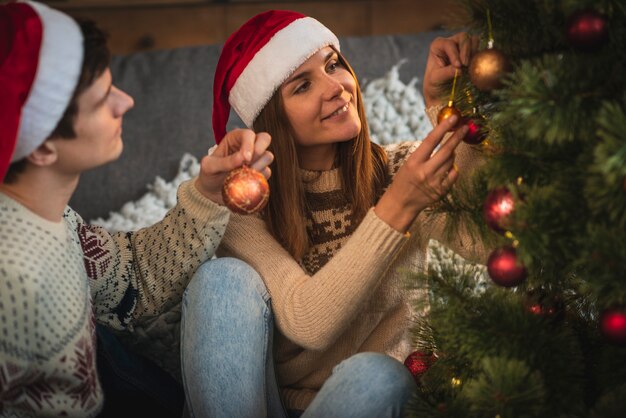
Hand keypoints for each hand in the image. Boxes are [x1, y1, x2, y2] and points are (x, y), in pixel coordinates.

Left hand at [194, 128, 273, 203]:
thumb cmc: (209, 175)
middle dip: (259, 150)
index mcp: (235, 138)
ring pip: (268, 156)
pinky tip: (246, 182)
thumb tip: (243, 158)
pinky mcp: (261, 173)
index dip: (249, 145)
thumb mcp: (210, 167)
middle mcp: (248, 145)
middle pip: (265, 138)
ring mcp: (256, 159)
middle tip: (248, 164)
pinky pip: (267, 173)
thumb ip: (225, 161)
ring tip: (243, 174)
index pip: (248, 134)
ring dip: (258, 166)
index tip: (245, 159)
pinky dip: (258, 178)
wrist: (212, 193)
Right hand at [374, 115, 467, 231]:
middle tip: (464, 127)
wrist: (401, 203)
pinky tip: (446, 168)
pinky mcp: (442, 191)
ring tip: (445, 155)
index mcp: (414, 162)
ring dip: (451, 154)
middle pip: (446, 151)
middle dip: (457, 137)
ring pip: (451, 161)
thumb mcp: (409, 163)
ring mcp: (434, 182)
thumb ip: (425, 152)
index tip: (453, 118)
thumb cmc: (404, 179)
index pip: (431, 140)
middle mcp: (424, 172)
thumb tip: (444, 138)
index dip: (443, 127)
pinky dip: (453, 168)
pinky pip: (454, 173)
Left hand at [423, 32, 478, 107]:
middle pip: (463, 37)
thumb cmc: (435, 84)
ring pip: (474, 40)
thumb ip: (446, 73)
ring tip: (469, 66)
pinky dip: (479, 56)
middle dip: (466, 50)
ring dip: (474, 52)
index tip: (458, 66)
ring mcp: (463, 47)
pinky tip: (475, 67)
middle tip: (465, 65)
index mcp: (438, 45)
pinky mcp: (472, 54)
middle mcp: (451, 42)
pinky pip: (480, 49)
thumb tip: (459, 70)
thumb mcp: (436, 80)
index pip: (448, 43)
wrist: (442, 93)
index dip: (454, 53)